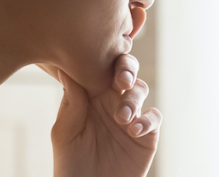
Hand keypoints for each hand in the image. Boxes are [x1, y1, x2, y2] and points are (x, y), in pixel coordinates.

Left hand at [47, 54, 160, 176]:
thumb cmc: (70, 164)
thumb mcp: (64, 133)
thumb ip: (71, 102)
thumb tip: (65, 68)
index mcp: (90, 94)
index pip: (100, 66)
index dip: (103, 56)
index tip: (101, 55)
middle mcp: (112, 100)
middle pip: (125, 70)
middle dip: (127, 68)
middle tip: (122, 79)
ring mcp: (131, 116)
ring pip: (140, 90)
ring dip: (133, 98)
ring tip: (122, 118)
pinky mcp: (146, 134)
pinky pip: (154, 117)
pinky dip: (147, 120)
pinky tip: (133, 130)